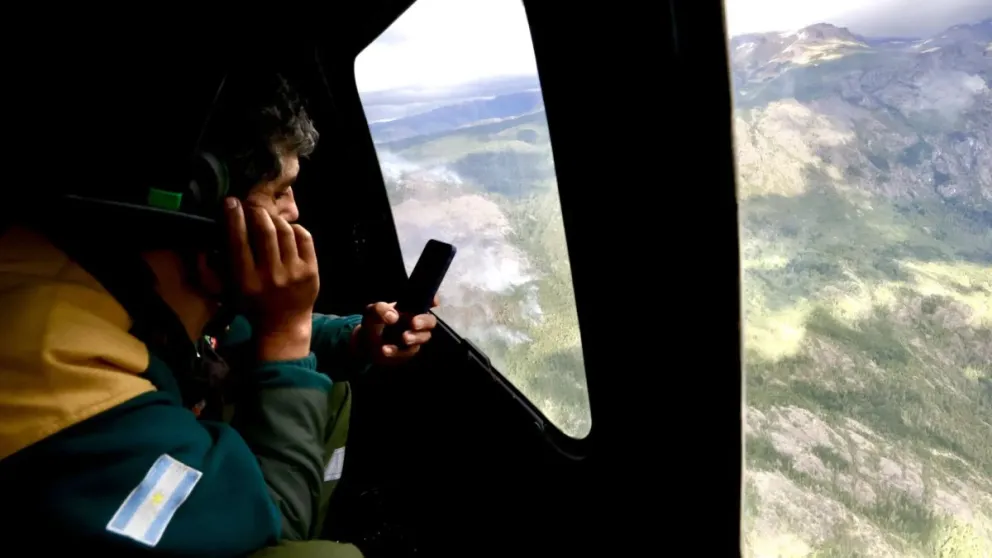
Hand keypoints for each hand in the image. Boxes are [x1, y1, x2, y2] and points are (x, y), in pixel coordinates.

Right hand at [224, 197, 318, 360]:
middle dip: (257, 212)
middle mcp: (270, 276)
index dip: (234, 217)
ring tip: (269, 218)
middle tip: (253, 206)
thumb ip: (213, 269)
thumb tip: (203, 243)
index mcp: (246, 281)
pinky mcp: (311, 271)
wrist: (284, 326)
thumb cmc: (252, 305)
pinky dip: (295, 229)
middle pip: (265, 231)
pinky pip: (304, 238)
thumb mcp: (229, 290)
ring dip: (275, 219)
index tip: (231, 202)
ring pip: (285, 231)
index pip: (239, 241)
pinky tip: (288, 230)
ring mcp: (293, 273)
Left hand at [352, 295, 439, 364]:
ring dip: (415, 337)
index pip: (426, 300)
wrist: (366, 346)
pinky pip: (409, 351)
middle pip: (430, 320)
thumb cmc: (373, 324)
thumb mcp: (371, 313)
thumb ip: (380, 309)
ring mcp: (415, 336)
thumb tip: (393, 316)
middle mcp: (415, 320)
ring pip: (424, 336)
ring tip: (403, 338)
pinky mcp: (410, 350)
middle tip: (414, 324)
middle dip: (425, 322)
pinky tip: (385, 349)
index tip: (432, 303)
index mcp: (409, 307)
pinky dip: (397, 351)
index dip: (433, 300)